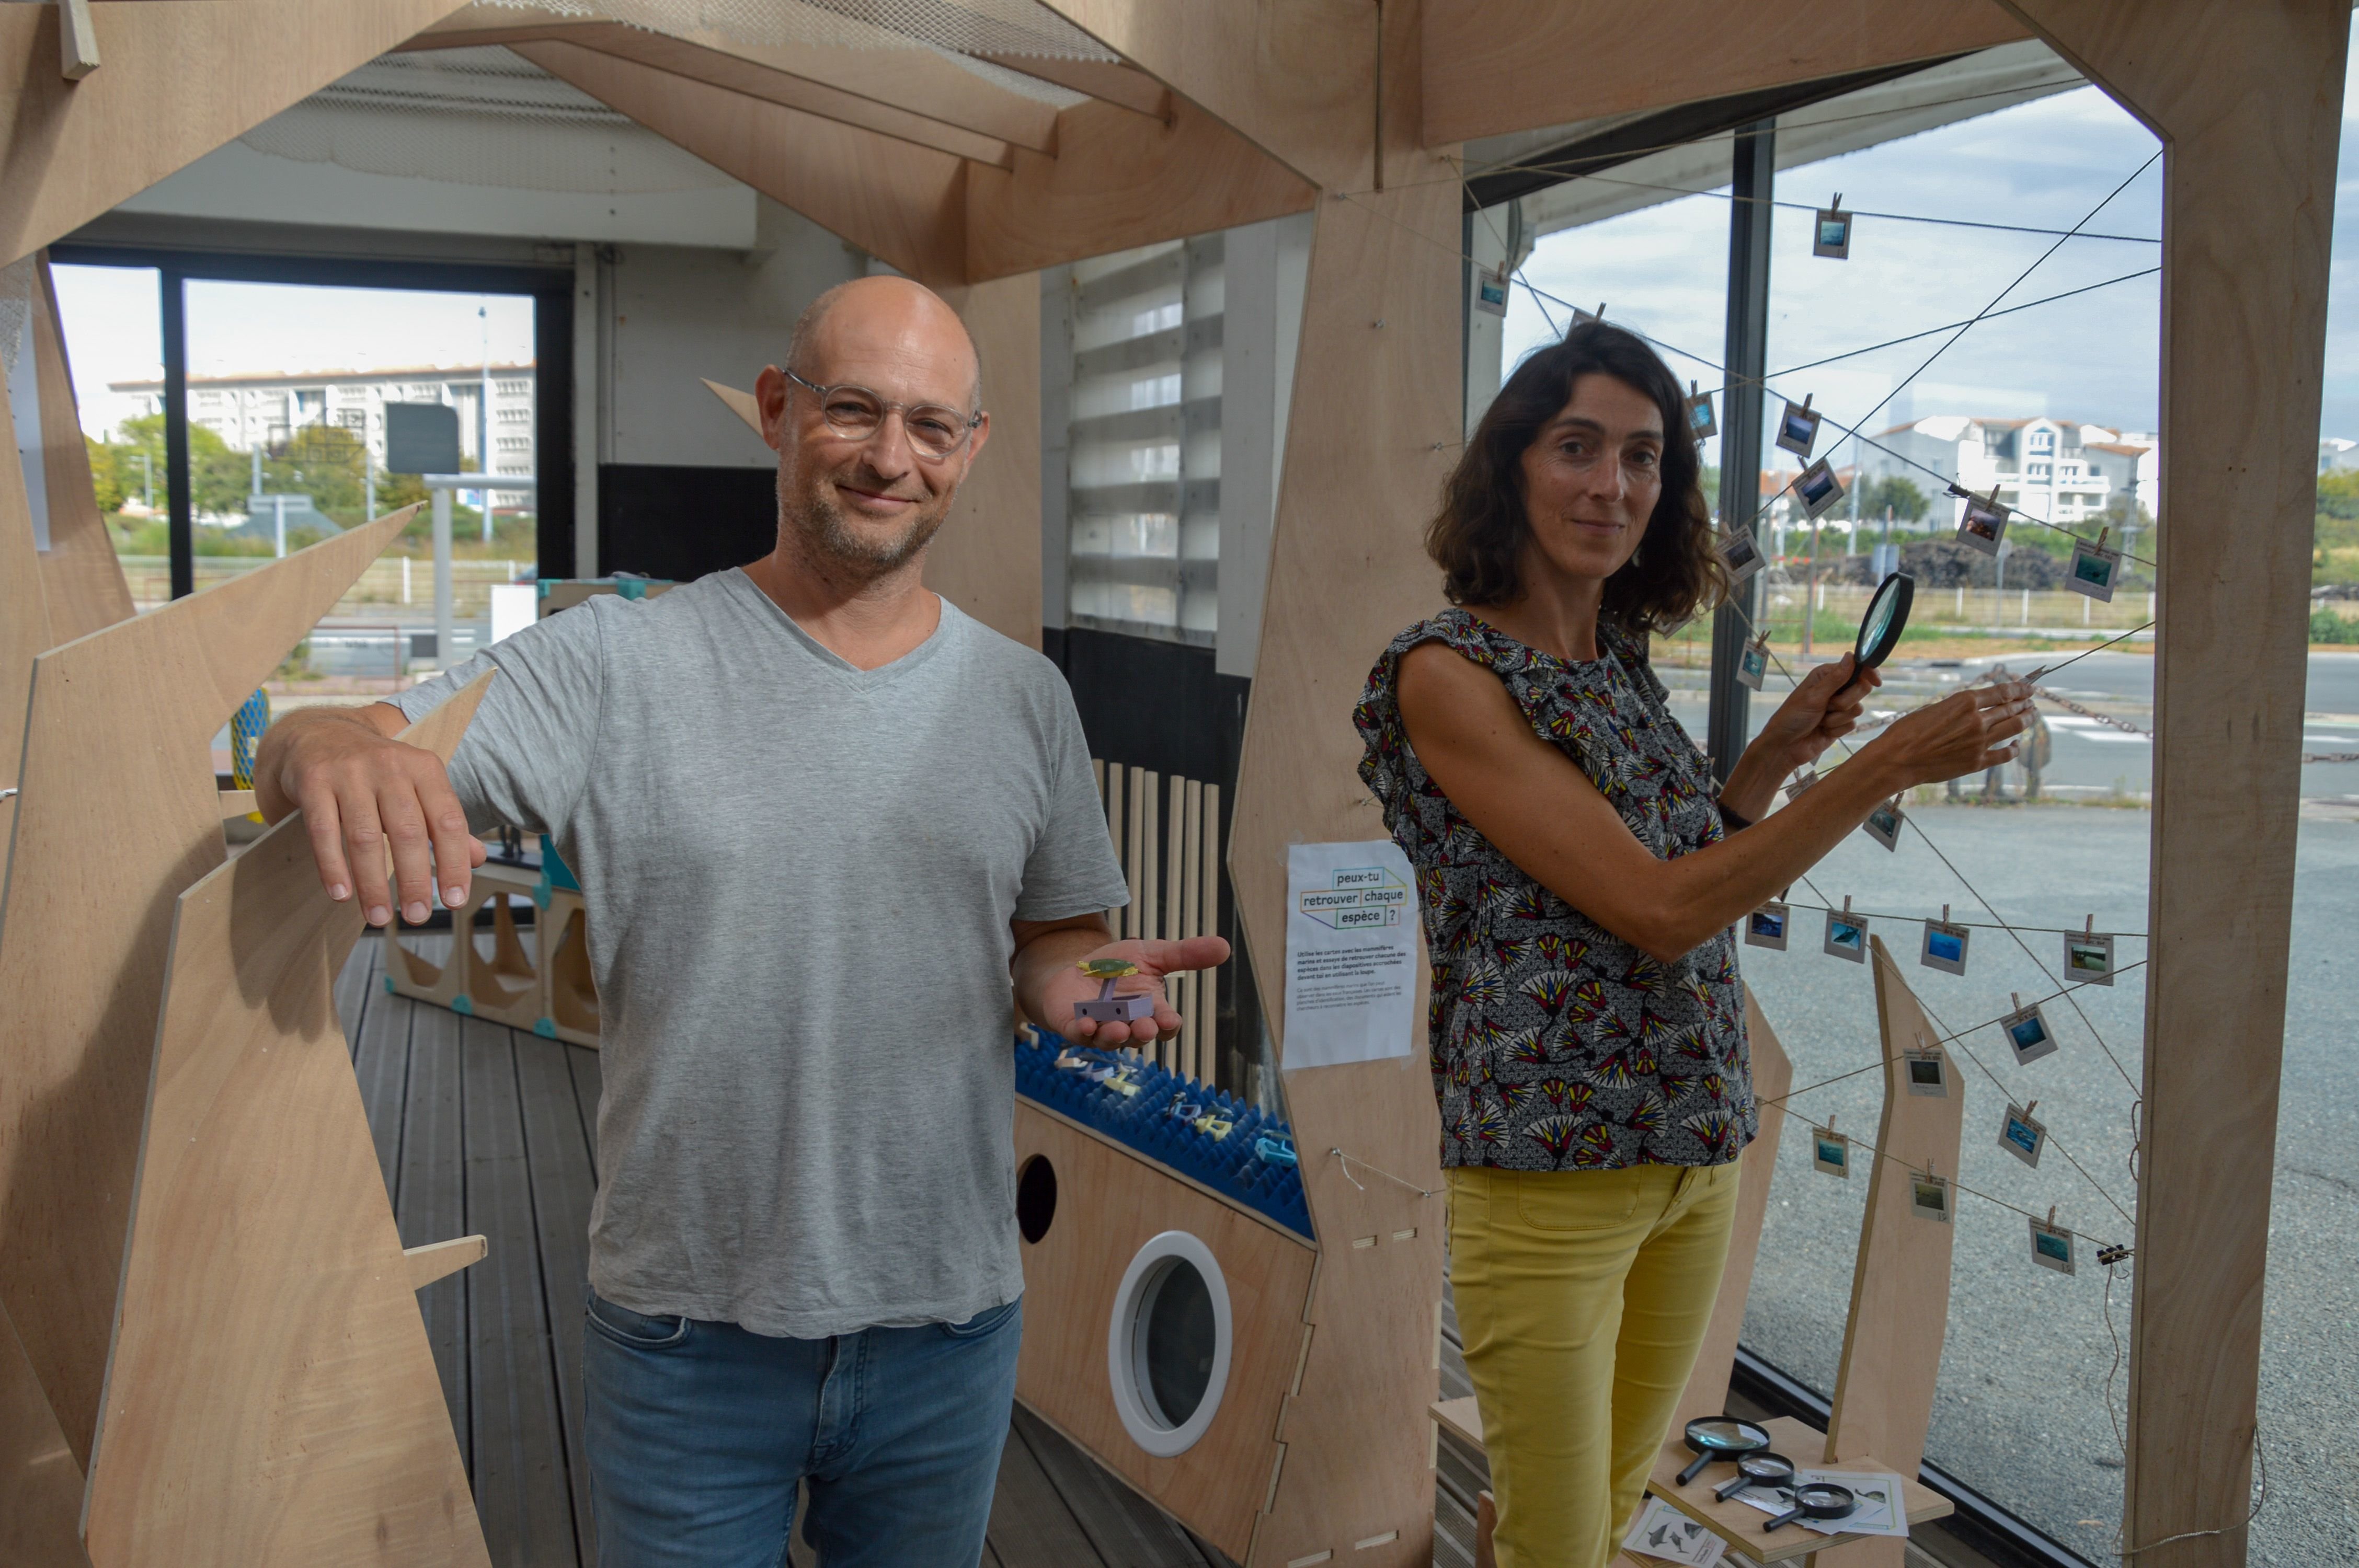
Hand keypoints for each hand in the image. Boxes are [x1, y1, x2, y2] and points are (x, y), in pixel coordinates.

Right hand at [264, 708, 484, 925]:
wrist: (320, 736)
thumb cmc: (378, 774)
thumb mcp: (417, 788)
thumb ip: (444, 823)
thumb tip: (477, 860)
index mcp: (425, 768)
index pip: (447, 821)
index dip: (454, 863)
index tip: (455, 901)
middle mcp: (391, 766)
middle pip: (407, 831)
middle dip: (415, 880)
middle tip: (418, 917)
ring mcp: (349, 772)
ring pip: (365, 836)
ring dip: (373, 883)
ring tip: (379, 917)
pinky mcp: (313, 781)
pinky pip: (324, 831)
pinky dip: (333, 867)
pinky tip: (342, 895)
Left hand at [1042, 935, 1230, 1047]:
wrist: (1076, 967)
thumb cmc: (1118, 966)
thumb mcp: (1153, 953)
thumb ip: (1185, 954)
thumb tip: (1225, 946)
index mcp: (1150, 1009)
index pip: (1165, 1024)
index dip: (1168, 1024)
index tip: (1170, 1019)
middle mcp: (1129, 1024)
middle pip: (1140, 1036)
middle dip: (1143, 1032)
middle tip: (1145, 1027)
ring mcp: (1102, 1029)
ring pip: (1112, 1040)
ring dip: (1115, 1036)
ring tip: (1117, 1028)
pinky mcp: (1076, 1028)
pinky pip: (1081, 1036)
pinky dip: (1084, 1032)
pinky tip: (1085, 1024)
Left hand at [1755, 652, 1880, 773]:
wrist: (1785, 747)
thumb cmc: (1792, 718)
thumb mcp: (1813, 696)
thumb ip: (1835, 678)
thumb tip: (1851, 656)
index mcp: (1826, 675)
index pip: (1856, 668)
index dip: (1868, 673)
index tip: (1876, 681)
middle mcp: (1834, 689)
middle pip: (1862, 688)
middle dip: (1845, 701)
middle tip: (1827, 706)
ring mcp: (1839, 707)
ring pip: (1858, 709)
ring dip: (1837, 718)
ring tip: (1820, 720)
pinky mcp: (1841, 724)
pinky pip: (1852, 724)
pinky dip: (1837, 729)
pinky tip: (1823, 731)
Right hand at [1866, 678, 2033, 787]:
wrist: (1897, 759)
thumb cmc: (1907, 732)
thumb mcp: (1934, 709)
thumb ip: (1958, 709)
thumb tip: (1975, 710)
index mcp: (1965, 702)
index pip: (2002, 692)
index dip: (2019, 689)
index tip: (2027, 688)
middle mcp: (1977, 720)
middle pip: (2011, 709)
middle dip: (2024, 703)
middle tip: (2031, 701)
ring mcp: (1979, 742)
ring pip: (2013, 728)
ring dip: (2025, 720)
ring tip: (2031, 716)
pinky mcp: (1977, 762)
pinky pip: (2005, 754)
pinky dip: (2014, 748)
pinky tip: (2016, 744)